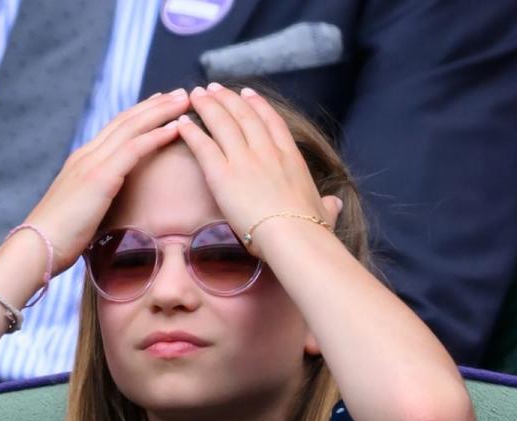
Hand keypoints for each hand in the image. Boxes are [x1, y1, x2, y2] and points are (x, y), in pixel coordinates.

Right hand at [21, 89, 189, 274]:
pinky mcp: (100, 177)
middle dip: (155, 105)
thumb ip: (94, 199)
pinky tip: (175, 128)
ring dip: (161, 112)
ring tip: (184, 100)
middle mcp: (86, 155)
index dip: (139, 114)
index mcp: (81, 161)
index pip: (115, 129)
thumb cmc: (57, 238)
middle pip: (126, 120)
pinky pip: (134, 149)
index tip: (160, 103)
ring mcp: (92, 163)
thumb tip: (108, 205)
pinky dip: (156, 136)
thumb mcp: (80, 210)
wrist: (36, 246)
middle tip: (180, 93)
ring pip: (132, 127)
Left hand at [177, 83, 341, 259]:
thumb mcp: (323, 212)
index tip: (247, 93)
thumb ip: (327, 205)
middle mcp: (267, 152)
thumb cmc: (310, 229)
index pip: (272, 122)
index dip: (258, 105)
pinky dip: (192, 131)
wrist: (293, 236)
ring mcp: (244, 160)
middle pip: (243, 115)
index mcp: (290, 158)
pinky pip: (203, 146)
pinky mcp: (223, 175)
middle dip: (227, 98)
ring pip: (222, 123)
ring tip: (196, 94)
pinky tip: (182, 121)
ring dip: (208, 105)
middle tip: (213, 88)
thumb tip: (334, 204)